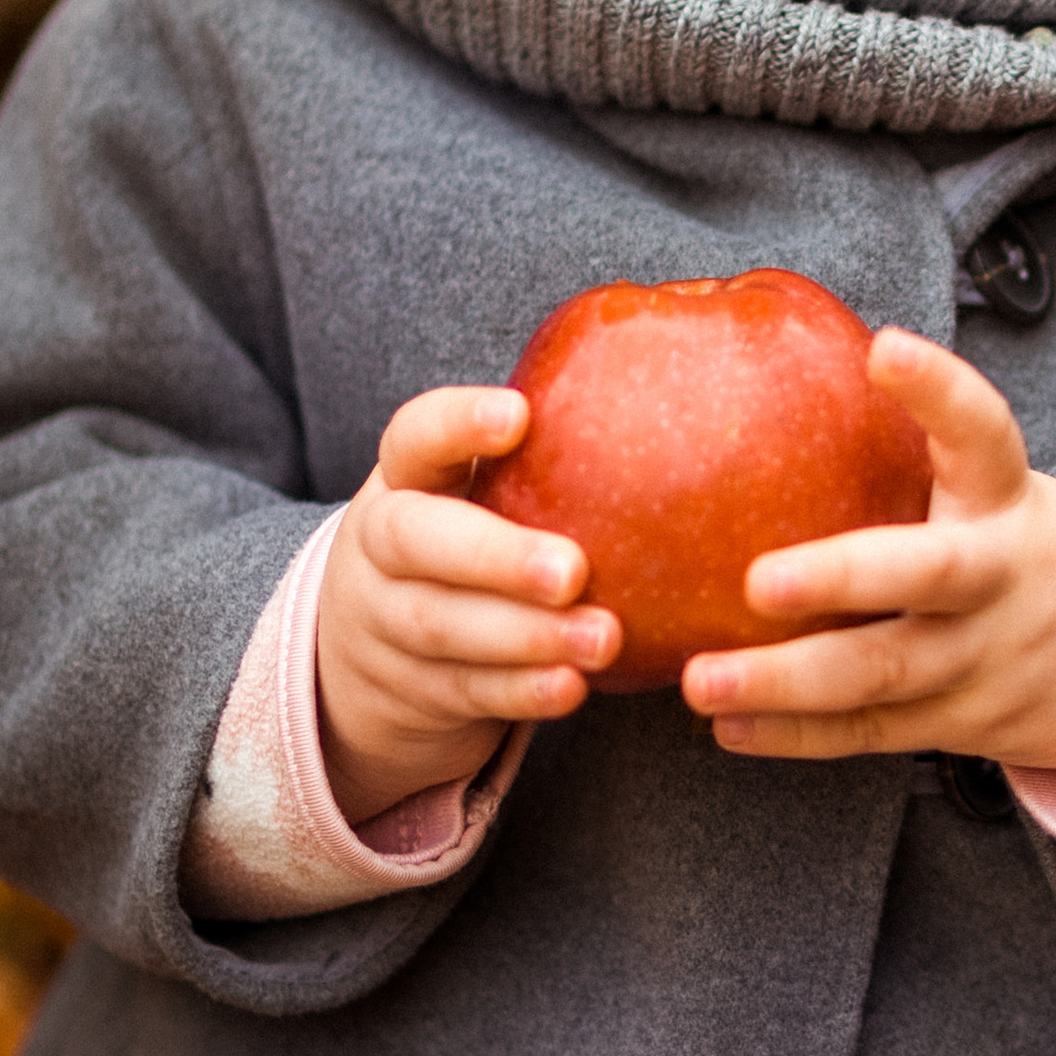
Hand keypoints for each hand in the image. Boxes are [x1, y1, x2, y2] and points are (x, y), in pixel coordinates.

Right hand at [316, 388, 620, 827]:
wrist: (374, 649)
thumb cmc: (469, 539)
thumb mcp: (481, 492)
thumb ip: (550, 452)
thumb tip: (681, 364)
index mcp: (405, 478)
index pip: (415, 435)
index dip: (458, 424)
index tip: (518, 416)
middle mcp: (379, 546)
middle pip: (416, 541)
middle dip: (496, 556)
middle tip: (573, 570)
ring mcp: (385, 622)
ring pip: (442, 626)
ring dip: (526, 635)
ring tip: (602, 638)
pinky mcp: (410, 689)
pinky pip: (464, 690)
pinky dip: (520, 691)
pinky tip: (572, 687)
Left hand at [685, 331, 1055, 778]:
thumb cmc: (1008, 541)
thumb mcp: (991, 488)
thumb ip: (912, 448)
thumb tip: (764, 355)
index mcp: (1005, 500)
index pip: (985, 434)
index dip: (942, 392)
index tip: (887, 349)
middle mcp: (1000, 577)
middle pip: (931, 574)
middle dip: (843, 578)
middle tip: (760, 579)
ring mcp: (982, 658)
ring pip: (885, 672)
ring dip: (788, 681)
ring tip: (700, 680)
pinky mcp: (958, 720)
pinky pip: (871, 731)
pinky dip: (796, 735)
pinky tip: (730, 726)